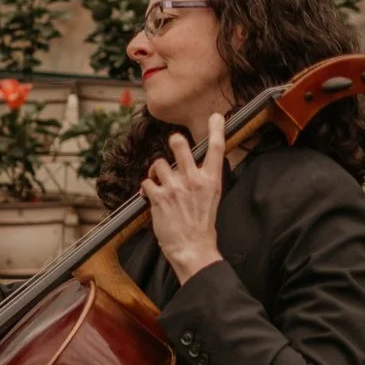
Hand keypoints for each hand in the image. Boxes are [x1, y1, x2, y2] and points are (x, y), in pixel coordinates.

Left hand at [144, 113, 225, 282]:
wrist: (192, 247)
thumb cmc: (202, 224)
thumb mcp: (211, 197)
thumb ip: (204, 179)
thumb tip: (196, 166)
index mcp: (211, 180)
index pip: (217, 149)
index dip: (217, 129)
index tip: (216, 116)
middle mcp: (193, 180)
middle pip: (180, 144)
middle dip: (174, 140)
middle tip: (174, 141)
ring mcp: (175, 187)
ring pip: (158, 163)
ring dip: (156, 170)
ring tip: (160, 181)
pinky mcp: (158, 197)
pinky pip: (146, 182)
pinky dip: (146, 188)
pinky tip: (151, 196)